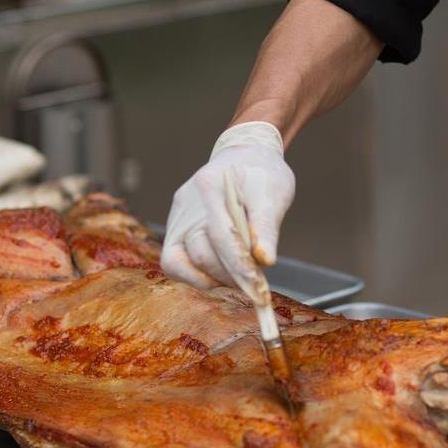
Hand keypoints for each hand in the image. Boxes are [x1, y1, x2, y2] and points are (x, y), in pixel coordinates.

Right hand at [161, 122, 294, 294]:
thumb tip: (265, 261)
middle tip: (253, 283)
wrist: (243, 155)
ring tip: (237, 276)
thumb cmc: (261, 174)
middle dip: (228, 275)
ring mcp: (176, 216)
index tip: (259, 291)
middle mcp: (187, 202)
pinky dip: (194, 274)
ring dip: (211, 277)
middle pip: (200, 253)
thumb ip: (267, 227)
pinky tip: (217, 274)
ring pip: (179, 262)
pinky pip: (174, 260)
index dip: (239, 267)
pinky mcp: (174, 227)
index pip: (222, 235)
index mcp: (211, 186)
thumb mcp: (274, 193)